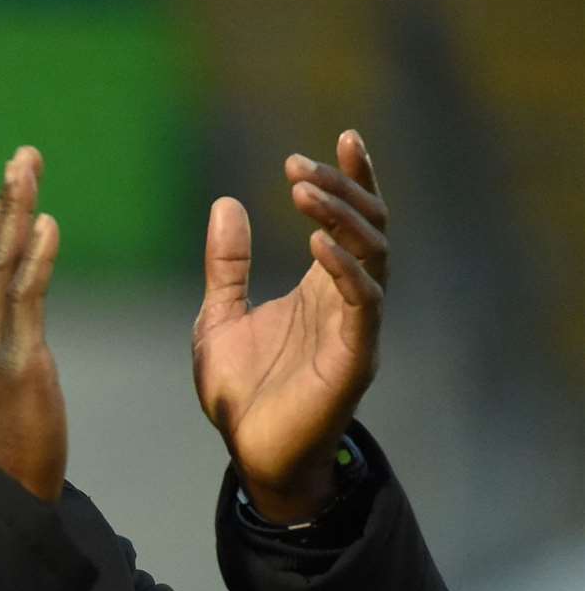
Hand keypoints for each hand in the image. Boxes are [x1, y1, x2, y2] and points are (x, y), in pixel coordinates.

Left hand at [193, 130, 387, 522]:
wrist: (249, 454)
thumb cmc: (241, 393)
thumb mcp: (218, 317)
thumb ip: (227, 266)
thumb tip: (226, 204)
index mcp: (321, 289)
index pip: (350, 222)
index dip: (351, 179)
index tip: (342, 136)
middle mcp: (347, 301)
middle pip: (367, 228)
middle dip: (339, 190)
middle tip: (299, 166)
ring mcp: (355, 328)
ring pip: (371, 257)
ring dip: (340, 218)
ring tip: (303, 190)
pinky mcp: (354, 359)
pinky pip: (362, 304)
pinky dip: (344, 270)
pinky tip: (318, 243)